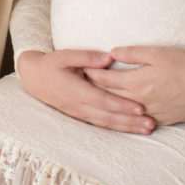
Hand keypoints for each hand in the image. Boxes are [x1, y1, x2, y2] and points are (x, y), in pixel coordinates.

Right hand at [16, 49, 153, 134]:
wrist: (34, 79)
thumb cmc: (52, 64)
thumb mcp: (66, 55)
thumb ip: (87, 56)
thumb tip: (109, 58)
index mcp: (76, 90)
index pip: (103, 100)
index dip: (121, 105)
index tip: (139, 107)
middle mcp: (79, 105)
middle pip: (108, 116)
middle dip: (130, 121)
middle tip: (150, 123)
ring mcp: (80, 113)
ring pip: (106, 123)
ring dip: (127, 127)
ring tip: (146, 129)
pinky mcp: (81, 116)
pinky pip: (101, 124)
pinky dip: (117, 128)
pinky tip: (130, 129)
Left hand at [83, 47, 184, 125]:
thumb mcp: (157, 52)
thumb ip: (132, 53)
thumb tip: (112, 52)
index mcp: (136, 82)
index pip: (105, 79)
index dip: (92, 73)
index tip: (81, 69)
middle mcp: (139, 100)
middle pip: (109, 96)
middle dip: (94, 89)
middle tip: (81, 83)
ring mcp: (150, 112)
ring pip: (122, 110)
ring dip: (108, 105)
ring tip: (97, 99)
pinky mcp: (161, 119)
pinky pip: (138, 119)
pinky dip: (127, 116)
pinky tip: (122, 114)